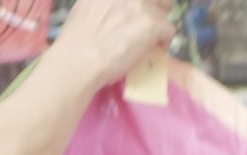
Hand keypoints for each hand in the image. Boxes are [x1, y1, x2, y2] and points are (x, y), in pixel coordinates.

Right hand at [52, 0, 175, 89]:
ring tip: (153, 39)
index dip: (142, 4)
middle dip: (155, 8)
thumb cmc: (77, 39)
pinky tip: (156, 49)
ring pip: (163, 12)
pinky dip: (164, 41)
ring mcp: (141, 5)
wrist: (80, 57)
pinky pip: (169, 30)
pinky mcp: (152, 24)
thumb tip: (112, 8)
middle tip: (150, 24)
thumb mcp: (87, 6)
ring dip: (159, 25)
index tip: (140, 12)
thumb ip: (104, 2)